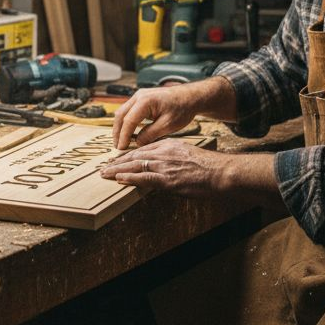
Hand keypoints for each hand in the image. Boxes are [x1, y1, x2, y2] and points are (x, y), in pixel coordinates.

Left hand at [99, 139, 235, 198]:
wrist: (221, 172)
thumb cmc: (209, 167)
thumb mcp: (187, 156)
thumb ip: (173, 159)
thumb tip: (164, 169)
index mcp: (169, 145)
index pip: (143, 150)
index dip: (128, 156)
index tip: (117, 160)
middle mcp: (164, 152)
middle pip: (135, 156)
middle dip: (118, 162)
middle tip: (104, 167)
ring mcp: (165, 165)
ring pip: (135, 166)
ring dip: (117, 170)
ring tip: (104, 174)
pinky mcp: (168, 179)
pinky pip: (144, 177)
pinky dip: (130, 178)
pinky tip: (119, 179)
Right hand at [110, 78, 232, 149]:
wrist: (191, 97)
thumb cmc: (182, 109)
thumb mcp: (168, 125)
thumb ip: (150, 134)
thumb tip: (137, 143)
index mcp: (145, 101)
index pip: (128, 121)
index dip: (124, 136)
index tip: (121, 148)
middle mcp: (139, 96)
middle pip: (120, 115)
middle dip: (117, 132)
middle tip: (118, 147)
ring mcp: (139, 96)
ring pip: (122, 112)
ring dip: (120, 127)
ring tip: (121, 142)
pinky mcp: (142, 99)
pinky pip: (129, 111)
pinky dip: (126, 122)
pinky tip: (129, 133)